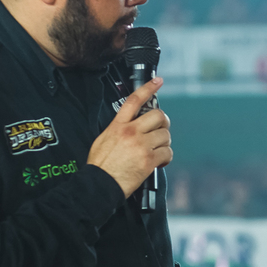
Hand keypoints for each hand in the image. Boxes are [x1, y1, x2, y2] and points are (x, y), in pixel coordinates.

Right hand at [87, 77, 171, 196]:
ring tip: (157, 150)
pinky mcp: (149, 160)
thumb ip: (118, 129)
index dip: (148, 88)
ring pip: (165, 135)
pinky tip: (160, 162)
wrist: (99, 184)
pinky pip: (167, 152)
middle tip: (160, 131)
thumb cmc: (100, 166)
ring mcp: (141, 145)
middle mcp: (131, 132)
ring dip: (164, 143)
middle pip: (158, 116)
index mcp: (118, 125)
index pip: (134, 100)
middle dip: (163, 123)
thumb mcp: (103, 139)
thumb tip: (129, 126)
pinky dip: (166, 157)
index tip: (158, 81)